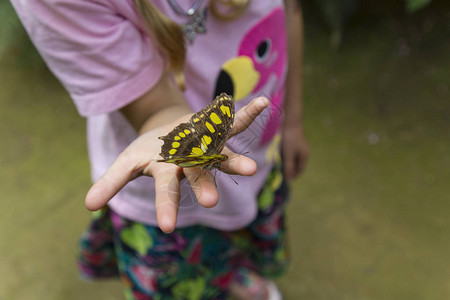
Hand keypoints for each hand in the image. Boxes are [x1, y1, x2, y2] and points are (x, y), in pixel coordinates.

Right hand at [85, 96, 269, 232]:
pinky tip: (264, 102)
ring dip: (236, 161)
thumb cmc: (151, 151)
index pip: (164, 192)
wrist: (171, 132)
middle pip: (198, 175)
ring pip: (222, 155)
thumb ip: (111, 182)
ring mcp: (207, 146)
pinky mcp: (217, 129)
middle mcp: (191, 162)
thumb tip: (88, 206)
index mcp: (168, 171)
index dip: (165, 207)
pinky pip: (234, 121)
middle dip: (203, 187)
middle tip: (209, 203)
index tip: (166, 228)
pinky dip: (247, 113)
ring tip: (253, 169)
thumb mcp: (127, 163)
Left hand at [281, 120, 308, 181]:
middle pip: (298, 165)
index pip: (300, 170)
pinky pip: (293, 154)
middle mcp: (305, 152)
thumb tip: (289, 179)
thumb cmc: (290, 140)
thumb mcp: (288, 155)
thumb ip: (289, 167)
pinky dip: (288, 158)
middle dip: (291, 170)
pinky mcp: (296, 143)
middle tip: (282, 174)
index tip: (286, 180)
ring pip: (295, 159)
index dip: (294, 175)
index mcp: (305, 156)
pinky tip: (281, 158)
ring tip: (281, 167)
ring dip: (289, 164)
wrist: (290, 123)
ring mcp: (301, 147)